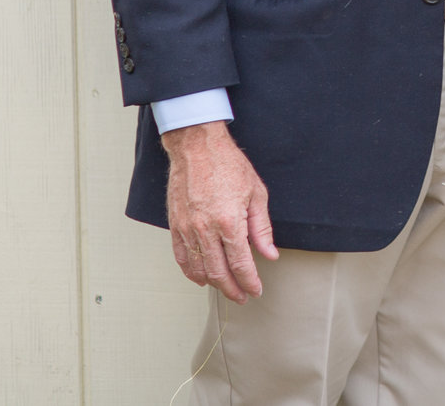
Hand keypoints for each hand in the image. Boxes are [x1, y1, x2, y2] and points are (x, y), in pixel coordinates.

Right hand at [163, 120, 276, 301]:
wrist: (197, 148)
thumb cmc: (228, 165)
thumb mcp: (256, 193)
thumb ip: (261, 228)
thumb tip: (269, 254)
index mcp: (229, 222)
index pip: (240, 263)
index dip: (249, 281)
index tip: (256, 291)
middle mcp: (205, 229)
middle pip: (218, 272)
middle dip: (232, 289)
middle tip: (242, 297)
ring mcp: (187, 229)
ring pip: (198, 268)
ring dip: (212, 284)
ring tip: (225, 288)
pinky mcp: (175, 225)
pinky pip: (181, 256)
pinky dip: (191, 271)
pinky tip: (200, 277)